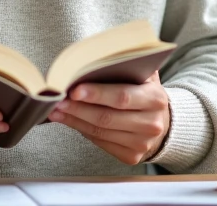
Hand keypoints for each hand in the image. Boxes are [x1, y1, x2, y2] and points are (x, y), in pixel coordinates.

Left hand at [48, 70, 170, 164]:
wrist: (160, 119)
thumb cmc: (143, 90)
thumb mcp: (141, 73)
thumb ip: (123, 64)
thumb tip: (88, 60)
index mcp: (155, 99)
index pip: (121, 97)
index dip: (96, 94)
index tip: (74, 90)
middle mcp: (152, 124)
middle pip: (107, 117)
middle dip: (78, 109)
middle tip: (57, 101)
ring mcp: (142, 143)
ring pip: (100, 132)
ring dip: (74, 121)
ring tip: (56, 111)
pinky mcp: (131, 156)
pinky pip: (100, 143)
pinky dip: (82, 130)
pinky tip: (70, 121)